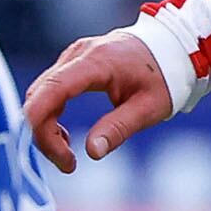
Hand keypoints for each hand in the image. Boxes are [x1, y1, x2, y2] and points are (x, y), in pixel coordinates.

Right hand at [21, 29, 174, 170]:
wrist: (169, 47)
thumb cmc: (162, 77)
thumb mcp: (148, 109)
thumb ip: (118, 129)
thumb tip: (91, 152)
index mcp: (97, 62)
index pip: (54, 89)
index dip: (41, 122)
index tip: (55, 154)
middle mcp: (77, 54)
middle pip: (40, 96)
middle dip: (44, 134)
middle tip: (68, 164)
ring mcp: (71, 56)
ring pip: (40, 95)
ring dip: (45, 128)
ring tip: (69, 156)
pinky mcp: (70, 63)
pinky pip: (48, 91)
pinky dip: (50, 117)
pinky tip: (66, 136)